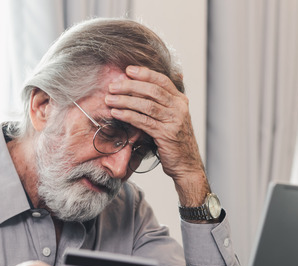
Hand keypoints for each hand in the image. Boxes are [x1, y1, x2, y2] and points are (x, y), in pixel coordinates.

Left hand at [105, 65, 210, 205]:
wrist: (187, 164)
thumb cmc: (175, 141)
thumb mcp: (172, 118)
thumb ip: (162, 103)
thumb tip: (142, 87)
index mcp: (180, 100)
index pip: (162, 80)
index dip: (145, 73)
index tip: (128, 70)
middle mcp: (179, 108)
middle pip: (153, 90)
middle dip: (131, 86)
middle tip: (113, 85)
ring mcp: (174, 121)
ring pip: (147, 105)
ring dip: (126, 101)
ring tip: (110, 99)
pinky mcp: (166, 134)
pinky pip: (144, 121)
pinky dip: (128, 116)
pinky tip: (117, 113)